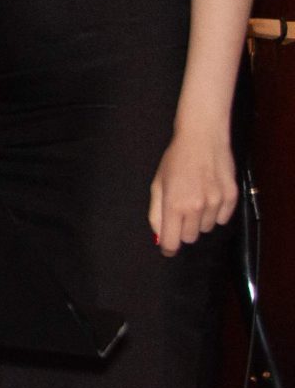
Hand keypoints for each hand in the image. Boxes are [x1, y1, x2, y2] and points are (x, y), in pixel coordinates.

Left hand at [150, 124, 238, 254]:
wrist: (202, 139)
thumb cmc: (176, 160)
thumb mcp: (158, 184)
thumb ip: (156, 212)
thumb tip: (159, 237)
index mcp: (174, 204)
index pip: (172, 241)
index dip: (168, 247)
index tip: (167, 248)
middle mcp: (196, 207)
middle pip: (190, 238)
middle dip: (183, 229)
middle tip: (181, 211)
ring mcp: (216, 203)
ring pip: (206, 228)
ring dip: (199, 220)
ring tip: (195, 198)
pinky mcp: (231, 199)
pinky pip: (222, 219)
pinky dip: (215, 213)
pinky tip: (209, 195)